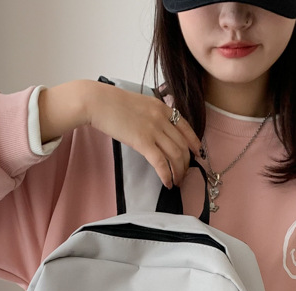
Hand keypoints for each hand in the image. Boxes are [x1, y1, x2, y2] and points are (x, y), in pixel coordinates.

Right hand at [85, 82, 200, 188]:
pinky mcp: (143, 142)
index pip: (186, 127)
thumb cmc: (112, 104)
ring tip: (177, 182)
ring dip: (179, 172)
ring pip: (175, 155)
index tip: (197, 153)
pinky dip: (167, 175)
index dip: (194, 142)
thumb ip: (151, 115)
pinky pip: (161, 162)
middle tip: (184, 175)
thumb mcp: (140, 104)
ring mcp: (153, 130)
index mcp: (162, 107)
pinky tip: (167, 183)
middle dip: (186, 163)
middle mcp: (162, 118)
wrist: (97, 101)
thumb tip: (156, 131)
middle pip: (183, 145)